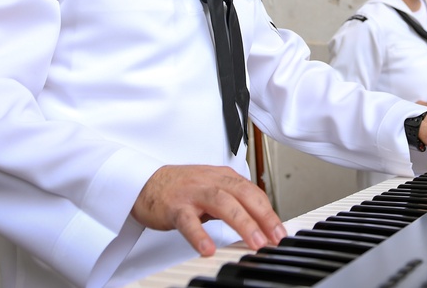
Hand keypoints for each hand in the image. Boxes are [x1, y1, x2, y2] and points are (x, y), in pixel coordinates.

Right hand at [131, 165, 286, 255]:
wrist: (145, 182)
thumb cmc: (181, 187)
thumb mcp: (213, 188)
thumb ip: (235, 201)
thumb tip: (261, 222)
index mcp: (224, 177)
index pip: (253, 193)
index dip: (270, 212)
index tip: (280, 232)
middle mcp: (211, 182)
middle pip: (244, 195)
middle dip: (263, 217)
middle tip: (275, 238)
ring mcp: (193, 193)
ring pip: (222, 204)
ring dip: (242, 223)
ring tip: (254, 242)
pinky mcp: (175, 207)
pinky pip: (188, 221)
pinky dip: (199, 235)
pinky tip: (208, 249)